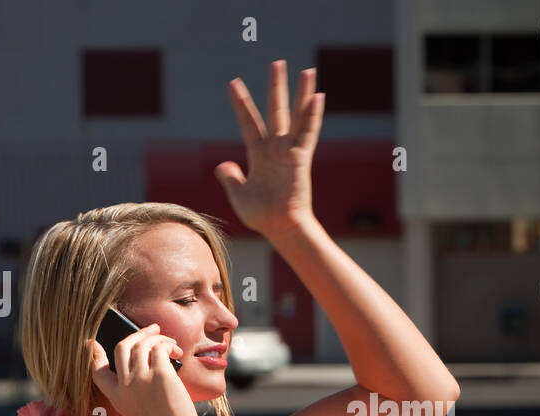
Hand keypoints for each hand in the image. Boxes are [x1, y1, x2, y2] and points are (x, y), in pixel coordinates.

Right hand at [87, 323, 200, 415]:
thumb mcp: (138, 413)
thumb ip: (136, 393)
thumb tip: (152, 366)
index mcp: (116, 397)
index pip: (98, 372)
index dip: (95, 355)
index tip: (92, 343)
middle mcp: (124, 385)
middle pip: (122, 347)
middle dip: (137, 334)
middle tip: (153, 329)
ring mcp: (140, 378)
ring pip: (142, 344)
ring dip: (158, 338)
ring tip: (171, 344)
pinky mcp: (160, 374)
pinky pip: (160, 348)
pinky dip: (168, 345)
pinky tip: (177, 351)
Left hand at [214, 59, 322, 238]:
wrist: (280, 228)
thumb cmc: (262, 216)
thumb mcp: (238, 195)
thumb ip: (230, 178)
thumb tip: (222, 165)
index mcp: (258, 155)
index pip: (249, 122)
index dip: (241, 103)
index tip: (234, 83)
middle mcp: (275, 148)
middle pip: (275, 110)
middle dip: (276, 87)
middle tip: (277, 63)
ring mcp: (289, 152)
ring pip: (295, 116)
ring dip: (300, 93)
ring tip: (306, 70)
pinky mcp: (300, 159)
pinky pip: (307, 133)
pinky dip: (312, 115)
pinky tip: (317, 96)